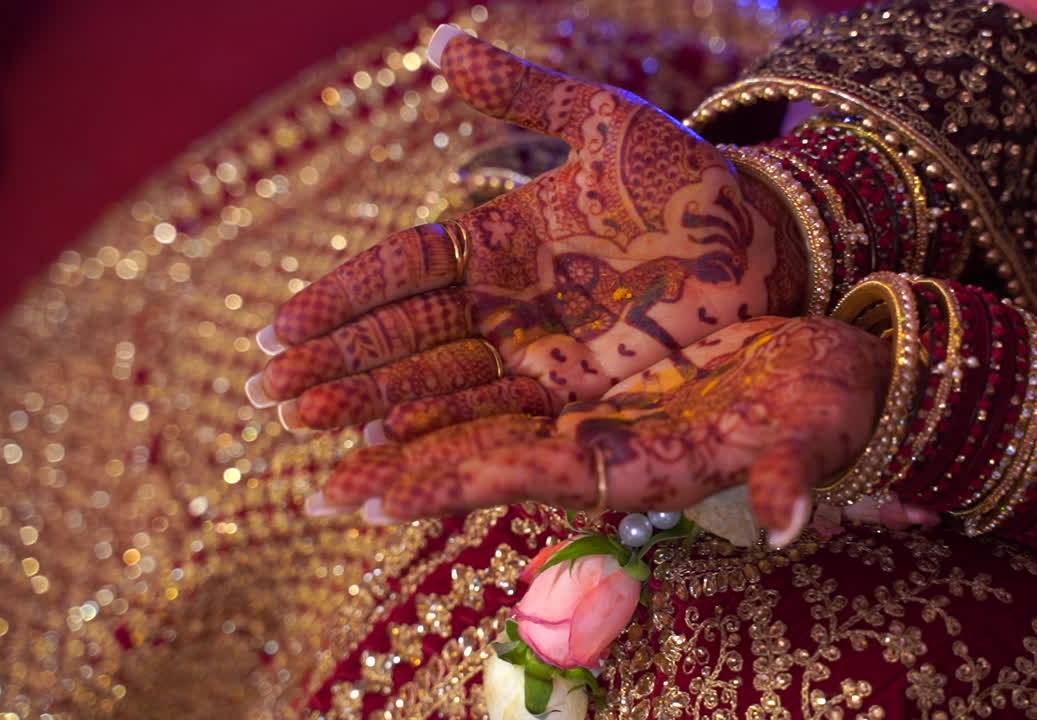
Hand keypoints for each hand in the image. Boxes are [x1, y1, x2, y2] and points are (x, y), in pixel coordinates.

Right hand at [246, 27, 804, 438]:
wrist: (767, 242)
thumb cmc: (688, 180)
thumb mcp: (604, 125)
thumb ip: (524, 93)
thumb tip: (436, 42)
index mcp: (501, 239)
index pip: (404, 269)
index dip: (344, 297)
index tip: (280, 326)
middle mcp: (508, 305)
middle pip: (407, 338)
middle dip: (339, 366)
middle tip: (269, 396)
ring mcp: (540, 355)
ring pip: (441, 386)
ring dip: (374, 409)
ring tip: (307, 433)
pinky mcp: (580, 399)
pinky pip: (502, 422)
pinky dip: (447, 440)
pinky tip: (392, 456)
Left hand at [311, 315, 916, 545]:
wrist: (824, 374)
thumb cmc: (823, 411)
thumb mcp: (813, 438)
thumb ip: (795, 479)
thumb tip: (791, 524)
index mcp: (631, 467)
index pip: (519, 478)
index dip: (446, 484)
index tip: (369, 497)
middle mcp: (592, 446)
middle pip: (475, 458)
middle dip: (397, 472)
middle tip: (311, 490)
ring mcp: (584, 411)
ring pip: (477, 415)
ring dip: (403, 421)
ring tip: (324, 424)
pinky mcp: (589, 376)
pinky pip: (503, 375)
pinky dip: (448, 374)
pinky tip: (398, 369)